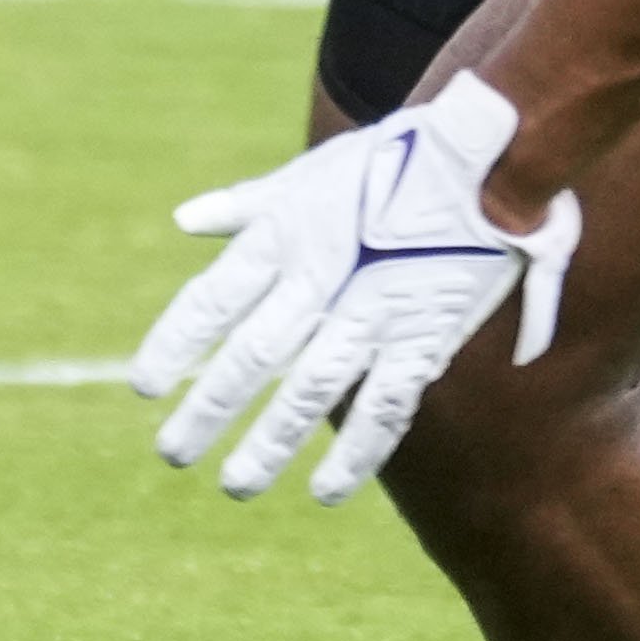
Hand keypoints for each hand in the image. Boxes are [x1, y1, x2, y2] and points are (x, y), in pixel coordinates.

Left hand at [126, 71, 583, 504]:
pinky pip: (384, 406)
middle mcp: (321, 278)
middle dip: (208, 409)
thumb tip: (185, 221)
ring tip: (236, 486)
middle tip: (174, 455)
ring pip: (309, 393)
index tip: (144, 388)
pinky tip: (327, 490)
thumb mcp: (316, 170)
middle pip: (251, 356)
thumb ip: (250, 203)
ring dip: (269, 444)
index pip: (212, 300)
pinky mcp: (425, 335)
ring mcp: (374, 312)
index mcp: (287, 234)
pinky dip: (356, 452)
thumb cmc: (404, 153)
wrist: (495, 150)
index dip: (175, 345)